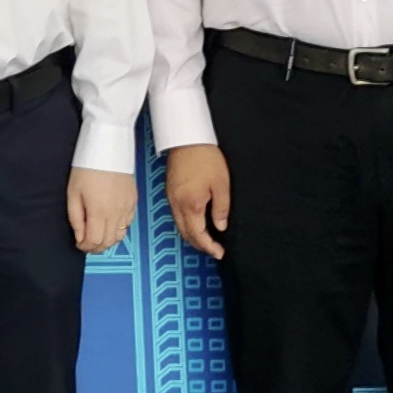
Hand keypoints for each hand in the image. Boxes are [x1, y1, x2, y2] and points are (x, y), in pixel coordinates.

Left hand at [67, 168, 137, 254]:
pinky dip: (118, 230)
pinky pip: (128, 224)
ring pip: (120, 236)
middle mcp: (116, 212)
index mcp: (99, 211)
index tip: (78, 245)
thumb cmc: (87, 167)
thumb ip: (76, 219)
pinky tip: (109, 226)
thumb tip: (79, 236)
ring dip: (107, 241)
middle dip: (96, 247)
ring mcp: (127, 208)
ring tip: (97, 237)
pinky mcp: (133, 202)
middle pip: (108, 242)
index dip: (85, 247)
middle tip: (86, 244)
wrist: (107, 149)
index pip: (94, 241)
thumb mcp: (73, 193)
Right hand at [165, 144, 230, 258]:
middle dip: (199, 245)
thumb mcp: (222, 184)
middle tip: (213, 250)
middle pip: (186, 234)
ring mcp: (171, 198)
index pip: (198, 235)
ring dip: (192, 236)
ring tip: (206, 240)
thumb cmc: (205, 158)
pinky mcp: (170, 192)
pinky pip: (176, 215)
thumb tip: (220, 226)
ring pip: (180, 226)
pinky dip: (186, 225)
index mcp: (191, 204)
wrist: (187, 139)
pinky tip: (195, 223)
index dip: (209, 247)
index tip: (219, 252)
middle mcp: (178, 204)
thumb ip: (221, 209)